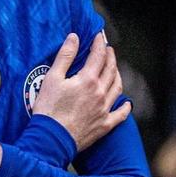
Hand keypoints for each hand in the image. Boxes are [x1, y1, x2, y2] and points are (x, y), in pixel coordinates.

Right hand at [33, 32, 130, 151]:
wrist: (51, 139)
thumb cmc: (48, 109)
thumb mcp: (52, 78)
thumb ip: (65, 56)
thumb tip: (74, 38)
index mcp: (88, 80)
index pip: (98, 56)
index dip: (99, 44)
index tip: (98, 37)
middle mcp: (100, 93)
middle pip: (110, 69)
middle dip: (110, 56)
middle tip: (108, 49)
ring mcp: (104, 110)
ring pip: (117, 88)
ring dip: (117, 75)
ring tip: (114, 69)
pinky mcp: (104, 125)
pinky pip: (120, 115)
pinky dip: (125, 107)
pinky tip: (127, 103)